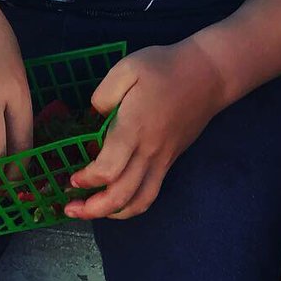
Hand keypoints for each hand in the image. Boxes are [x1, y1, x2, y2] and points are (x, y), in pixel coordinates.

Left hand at [64, 39, 226, 220]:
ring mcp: (163, 159)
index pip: (108, 170)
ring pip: (139, 202)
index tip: (72, 177)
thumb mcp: (129, 67)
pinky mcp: (171, 159)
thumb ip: (105, 93)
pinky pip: (152, 192)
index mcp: (134, 128)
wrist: (209, 74)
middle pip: (121, 196)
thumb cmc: (166, 68)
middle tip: (71, 207)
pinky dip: (132, 204)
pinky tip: (118, 199)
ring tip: (93, 211)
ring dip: (113, 213)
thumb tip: (96, 116)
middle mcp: (149, 151)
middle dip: (92, 209)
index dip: (86, 180)